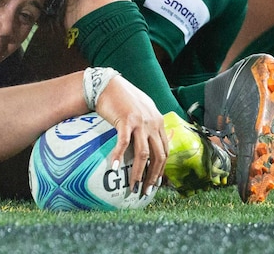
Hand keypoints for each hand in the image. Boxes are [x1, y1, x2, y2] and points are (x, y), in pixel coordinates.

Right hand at [94, 76, 167, 195]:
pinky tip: (115, 167)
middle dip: (154, 176)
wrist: (108, 84)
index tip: (156, 183)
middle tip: (146, 190)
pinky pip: (124, 143)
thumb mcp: (142, 110)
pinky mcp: (125, 120)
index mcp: (159, 122)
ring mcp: (140, 122)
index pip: (166, 150)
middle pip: (158, 156)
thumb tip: (148, 142)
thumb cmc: (122, 97)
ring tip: (132, 185)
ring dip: (139, 172)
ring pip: (144, 153)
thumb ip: (148, 124)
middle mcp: (153, 123)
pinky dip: (120, 156)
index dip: (162, 169)